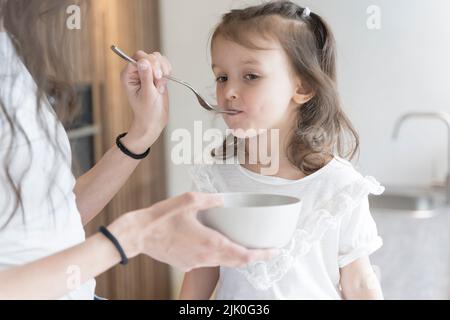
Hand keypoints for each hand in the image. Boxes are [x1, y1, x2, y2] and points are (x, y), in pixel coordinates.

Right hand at [109, 193, 277, 271]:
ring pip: (222, 263)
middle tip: (264, 250)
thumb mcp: (189, 200)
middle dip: (253, 257)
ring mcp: (195, 263)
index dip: (262, 255)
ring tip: (242, 245)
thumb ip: (211, 199)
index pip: (244, 256)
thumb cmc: (161, 218)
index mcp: (211, 242)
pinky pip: (207, 262)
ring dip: (235, 256)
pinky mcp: (186, 265)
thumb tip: (224, 199)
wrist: (138, 235)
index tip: (275, 252)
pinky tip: (213, 243)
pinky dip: (216, 256)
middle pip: (237, 263)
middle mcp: (206, 257)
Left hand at [120, 51, 171, 152]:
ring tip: (160, 86)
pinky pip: (164, 65)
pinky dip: (167, 72)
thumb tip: (143, 61)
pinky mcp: (156, 75)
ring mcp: (147, 72)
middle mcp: (136, 72)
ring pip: (158, 59)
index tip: (156, 77)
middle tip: (159, 83)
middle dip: (158, 68)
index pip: (139, 58)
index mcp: (128, 75)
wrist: (154, 121)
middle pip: (149, 56)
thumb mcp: (147, 95)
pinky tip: (164, 84)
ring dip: (163, 71)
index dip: (150, 64)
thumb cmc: (147, 112)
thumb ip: (145, 77)